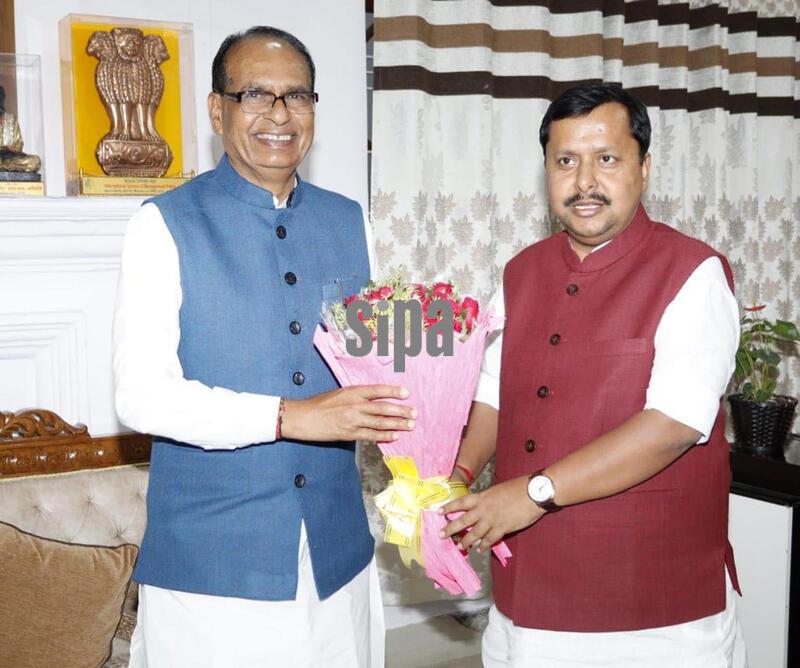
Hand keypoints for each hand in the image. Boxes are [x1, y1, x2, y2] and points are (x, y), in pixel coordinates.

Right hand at [281, 385, 415, 441]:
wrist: (302, 417)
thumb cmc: (319, 404)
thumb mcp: (339, 393)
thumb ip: (356, 396)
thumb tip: (373, 399)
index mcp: (352, 392)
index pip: (377, 390)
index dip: (393, 391)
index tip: (407, 393)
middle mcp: (354, 405)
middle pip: (383, 408)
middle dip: (401, 411)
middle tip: (414, 413)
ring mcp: (352, 420)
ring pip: (380, 422)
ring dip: (397, 424)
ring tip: (410, 426)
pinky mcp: (348, 434)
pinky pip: (370, 435)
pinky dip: (384, 436)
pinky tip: (394, 436)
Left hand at [439, 475, 544, 551]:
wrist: (533, 493)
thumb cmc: (517, 488)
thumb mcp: (498, 490)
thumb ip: (488, 498)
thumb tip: (483, 504)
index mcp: (482, 497)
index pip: (461, 503)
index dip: (449, 508)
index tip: (439, 512)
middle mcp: (484, 509)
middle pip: (463, 520)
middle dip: (451, 528)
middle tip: (441, 535)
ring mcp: (492, 520)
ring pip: (475, 533)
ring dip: (466, 541)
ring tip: (460, 547)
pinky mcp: (503, 528)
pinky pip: (490, 539)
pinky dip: (485, 545)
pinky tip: (481, 549)